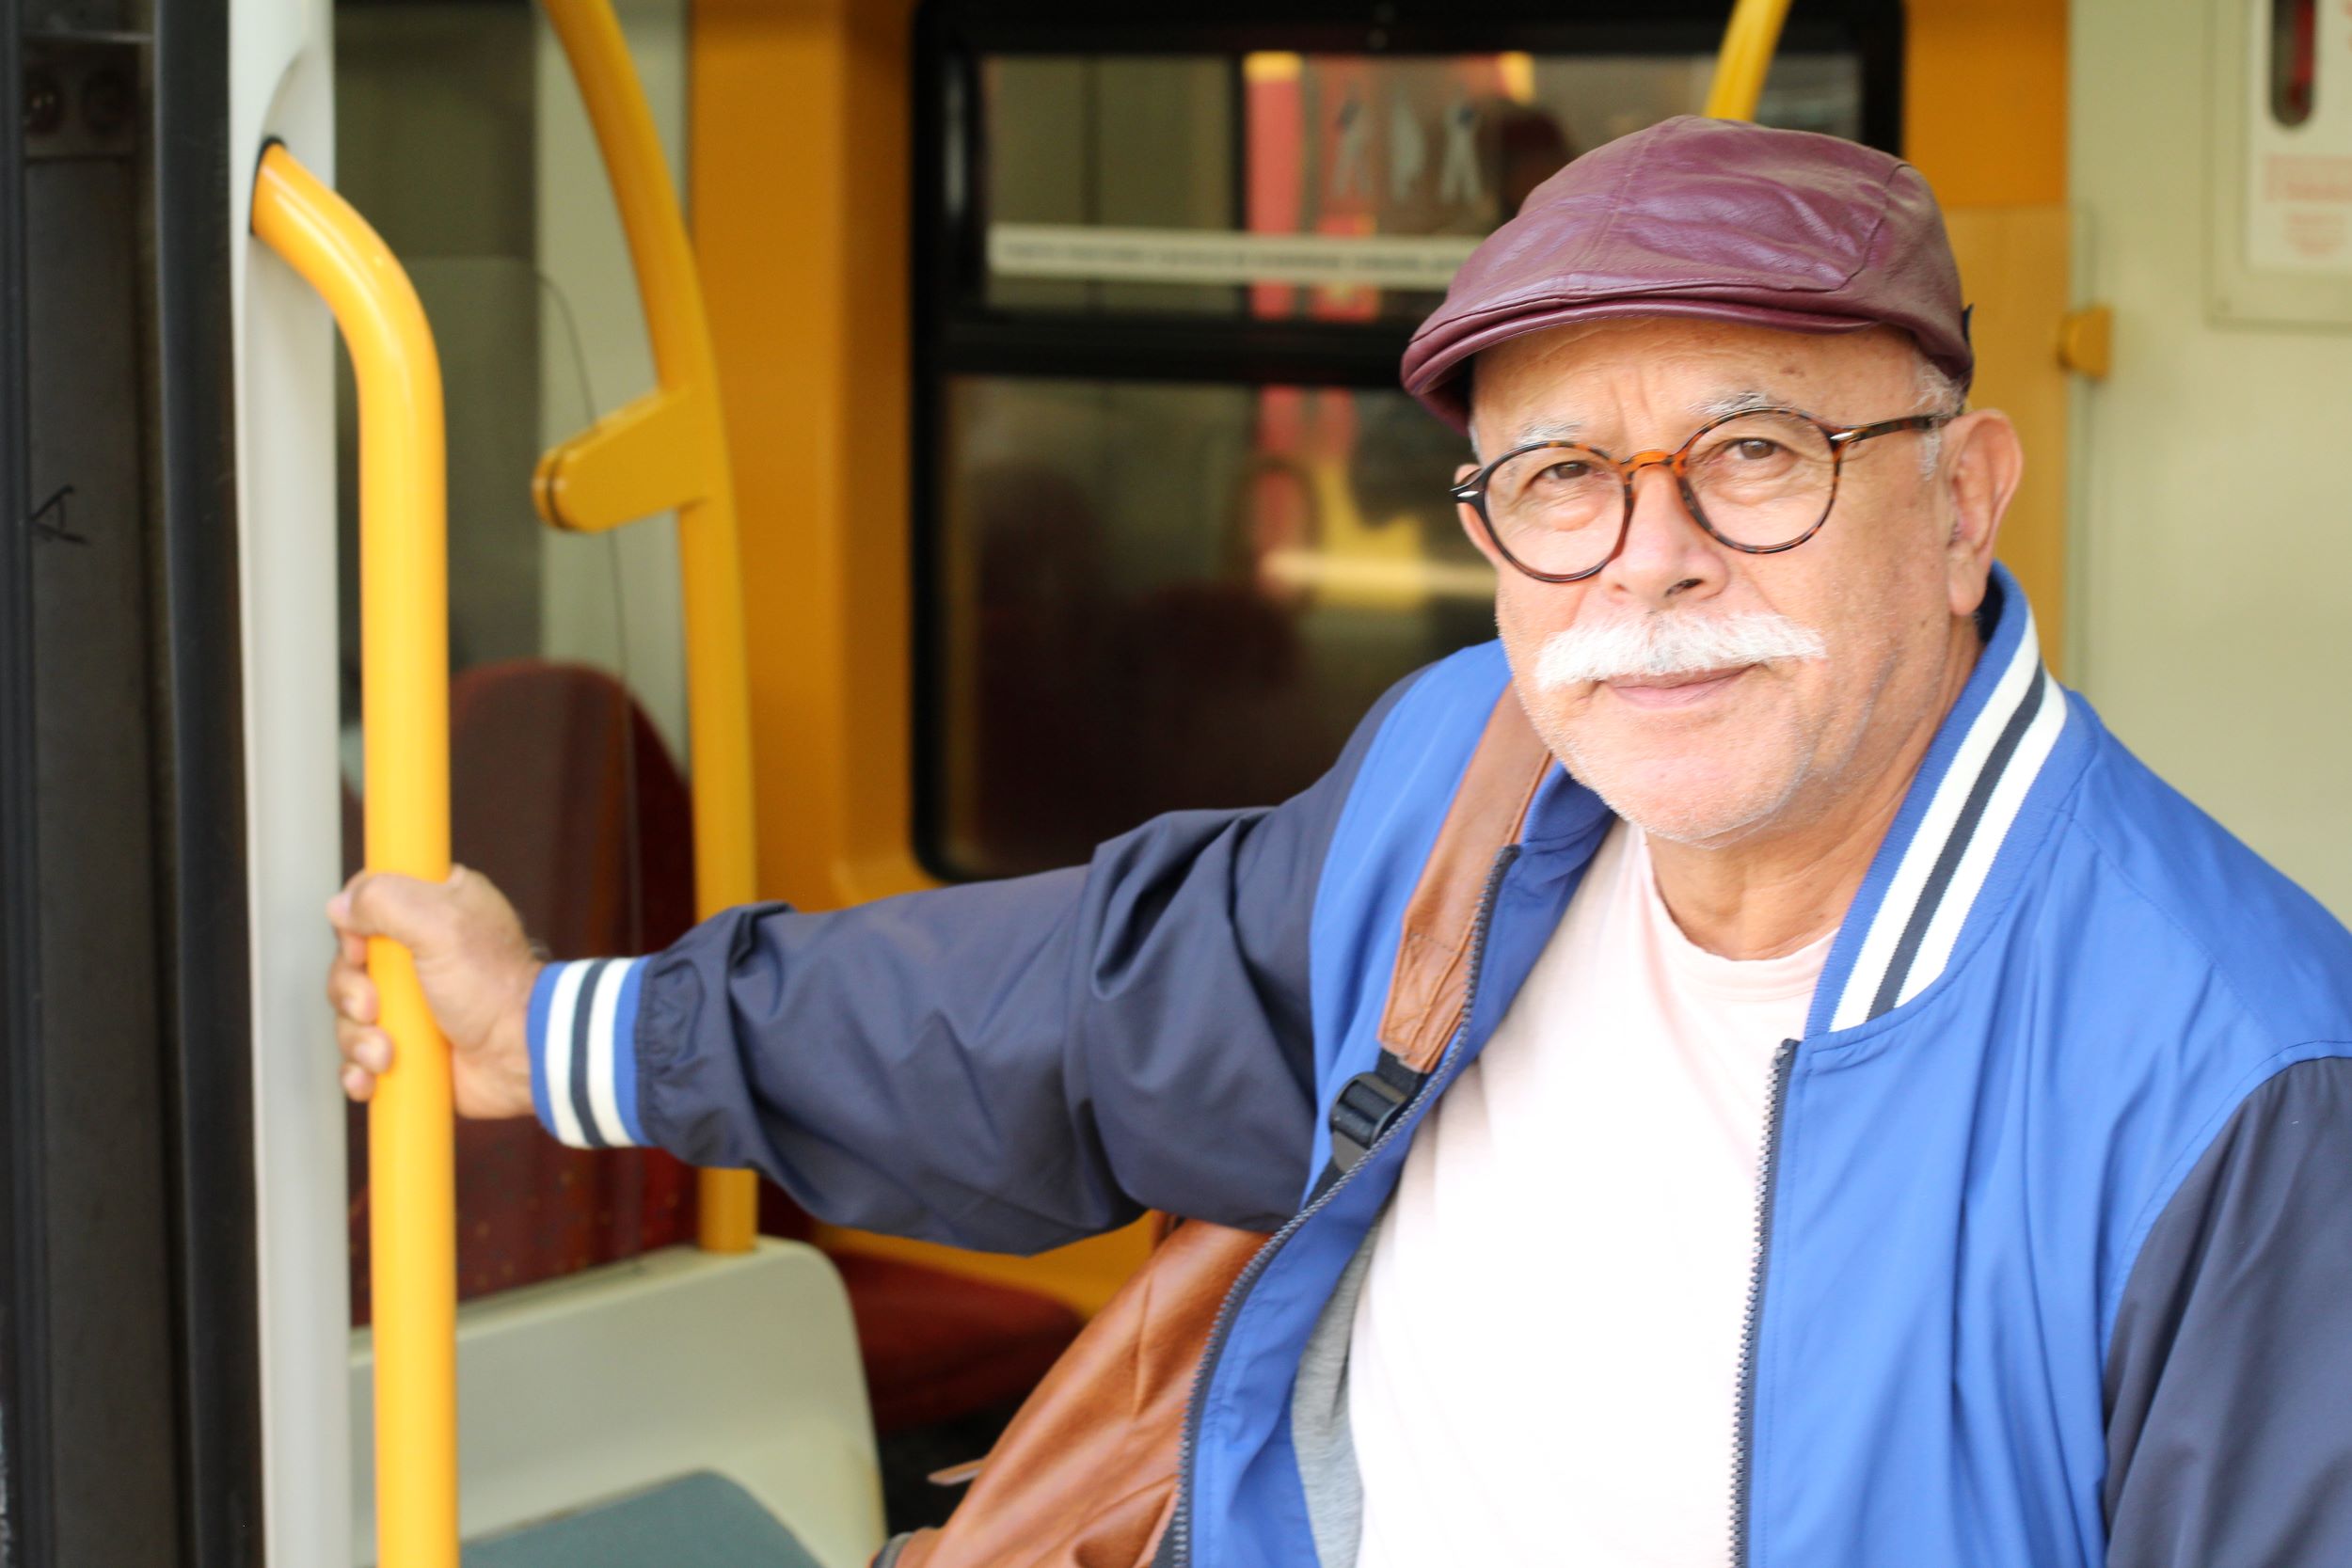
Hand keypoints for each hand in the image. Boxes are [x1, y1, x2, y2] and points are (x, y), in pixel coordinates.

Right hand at [326, 866, 541, 1118]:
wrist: (520, 1056)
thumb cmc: (493, 986)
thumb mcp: (442, 923)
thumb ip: (386, 900)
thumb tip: (340, 905)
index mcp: (435, 908)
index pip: (367, 903)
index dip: (353, 928)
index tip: (363, 950)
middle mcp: (421, 952)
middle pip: (350, 963)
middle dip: (352, 993)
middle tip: (373, 1009)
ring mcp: (413, 1002)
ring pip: (350, 1012)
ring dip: (358, 1037)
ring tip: (386, 1054)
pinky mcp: (409, 1044)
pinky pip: (360, 1055)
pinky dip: (359, 1068)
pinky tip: (371, 1076)